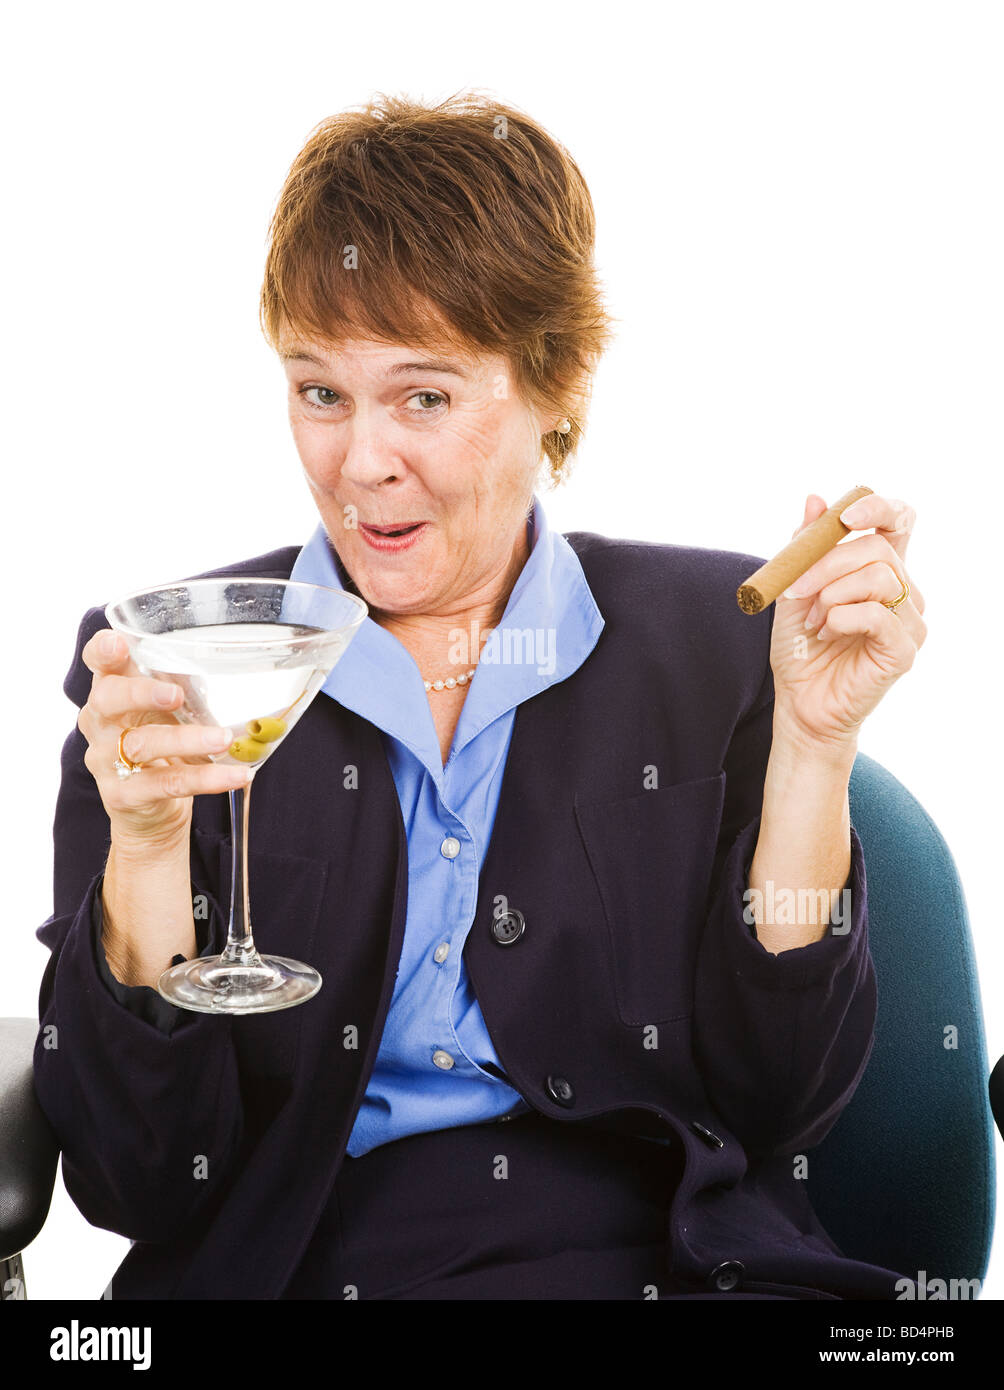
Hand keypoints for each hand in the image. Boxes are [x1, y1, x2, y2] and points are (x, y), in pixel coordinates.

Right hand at [78, 629, 250, 848]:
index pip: (96, 663)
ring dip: (186, 740)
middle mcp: (101, 724)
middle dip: (141, 693)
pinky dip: (206, 779)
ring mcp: (106, 761)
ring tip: (224, 739)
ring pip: (141, 744)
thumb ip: (183, 689)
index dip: (102, 650)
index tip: (118, 642)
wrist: (148, 815)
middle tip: (177, 695)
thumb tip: (238, 671)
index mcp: (110, 694)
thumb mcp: (165, 715)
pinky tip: (237, 775)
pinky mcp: (125, 796)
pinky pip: (168, 784)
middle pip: (107, 700)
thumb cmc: (160, 749)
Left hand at [768, 492, 926, 757]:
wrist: (799, 704)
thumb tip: (814, 499)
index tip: (843, 518)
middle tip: (795, 590)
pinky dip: (842, 617)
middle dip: (827, 562)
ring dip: (832, 594)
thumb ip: (805, 548)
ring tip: (813, 621)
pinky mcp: (904, 649)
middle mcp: (904, 591)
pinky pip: (877, 614)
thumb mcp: (794, 590)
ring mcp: (909, 621)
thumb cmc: (800, 649)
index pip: (898, 522)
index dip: (877, 509)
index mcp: (880, 570)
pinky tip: (826, 632)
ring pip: (880, 577)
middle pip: (878, 548)